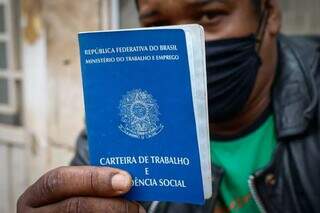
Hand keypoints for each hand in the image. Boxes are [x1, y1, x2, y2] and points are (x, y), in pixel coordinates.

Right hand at [17, 166, 144, 212]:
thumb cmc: (73, 199)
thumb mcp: (72, 189)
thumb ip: (91, 183)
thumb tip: (125, 178)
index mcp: (38, 194)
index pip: (60, 180)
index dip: (94, 178)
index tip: (125, 180)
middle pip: (72, 207)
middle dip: (108, 204)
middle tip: (135, 206)